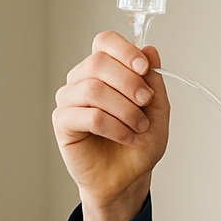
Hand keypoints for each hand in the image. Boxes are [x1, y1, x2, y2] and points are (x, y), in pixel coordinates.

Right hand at [51, 30, 171, 220]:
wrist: (128, 178)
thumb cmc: (138, 143)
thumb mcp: (158, 109)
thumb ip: (153, 80)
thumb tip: (149, 49)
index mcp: (104, 71)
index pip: (104, 42)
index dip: (124, 50)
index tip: (144, 68)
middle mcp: (82, 80)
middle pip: (98, 62)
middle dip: (129, 83)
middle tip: (146, 103)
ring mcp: (69, 100)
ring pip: (93, 89)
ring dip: (124, 109)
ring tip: (139, 127)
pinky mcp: (63, 123)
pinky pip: (89, 116)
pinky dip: (114, 127)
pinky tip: (126, 137)